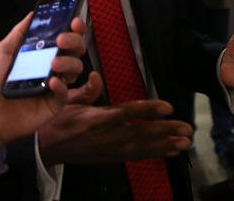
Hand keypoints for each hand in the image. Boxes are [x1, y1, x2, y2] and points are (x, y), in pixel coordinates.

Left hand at [0, 13, 86, 156]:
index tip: (73, 21)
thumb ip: (18, 33)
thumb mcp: (1, 52)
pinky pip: (65, 92)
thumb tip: (32, 14)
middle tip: (61, 40)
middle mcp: (52, 66)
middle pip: (76, 49)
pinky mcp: (54, 102)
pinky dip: (61, 85)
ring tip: (53, 63)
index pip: (65, 36)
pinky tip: (52, 81)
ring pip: (76, 68)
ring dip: (68, 62)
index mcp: (42, 52)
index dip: (73, 27)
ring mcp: (55, 84)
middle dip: (74, 40)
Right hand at [38, 94, 193, 165]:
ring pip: (143, 148)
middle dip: (167, 132)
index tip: (169, 107)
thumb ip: (87, 89)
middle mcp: (106, 136)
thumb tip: (97, 76)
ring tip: (185, 143)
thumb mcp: (67, 100)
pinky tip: (169, 152)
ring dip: (166, 145)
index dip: (149, 110)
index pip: (128, 113)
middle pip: (142, 133)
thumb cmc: (57, 120)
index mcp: (96, 118)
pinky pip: (136, 157)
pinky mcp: (110, 158)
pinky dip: (154, 154)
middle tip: (188, 130)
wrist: (45, 148)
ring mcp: (109, 149)